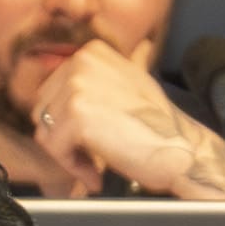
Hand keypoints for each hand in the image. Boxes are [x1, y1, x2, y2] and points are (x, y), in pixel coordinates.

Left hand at [25, 39, 224, 199]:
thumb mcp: (125, 86)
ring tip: (94, 167)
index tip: (88, 142)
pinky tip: (96, 173)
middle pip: (43, 109)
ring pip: (46, 130)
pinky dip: (73, 167)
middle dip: (63, 139)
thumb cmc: (158, 126)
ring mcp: (78, 85)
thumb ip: (94, 83)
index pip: (52, 92)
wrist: (181, 149)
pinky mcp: (77, 113)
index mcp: (91, 52)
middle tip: (90, 158)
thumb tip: (63, 93)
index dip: (67, 124)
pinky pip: (55, 148)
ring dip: (68, 155)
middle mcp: (82, 61)